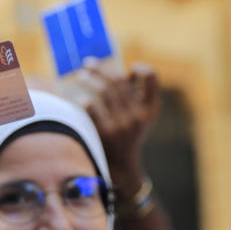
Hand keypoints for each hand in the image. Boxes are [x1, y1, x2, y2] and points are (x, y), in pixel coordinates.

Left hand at [74, 63, 159, 193]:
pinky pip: (92, 108)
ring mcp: (123, 124)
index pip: (152, 78)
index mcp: (151, 108)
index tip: (129, 67)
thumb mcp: (140, 116)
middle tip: (88, 63)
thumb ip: (135, 95)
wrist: (122, 166)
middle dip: (101, 69)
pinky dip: (84, 100)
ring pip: (104, 92)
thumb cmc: (129, 134)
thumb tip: (123, 71)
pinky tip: (78, 98)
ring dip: (90, 79)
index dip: (141, 68)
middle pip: (119, 81)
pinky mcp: (106, 133)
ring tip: (81, 75)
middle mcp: (139, 115)